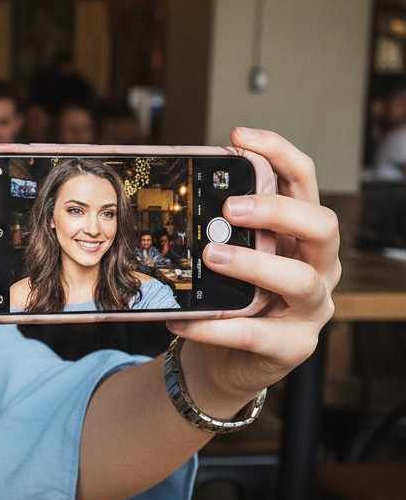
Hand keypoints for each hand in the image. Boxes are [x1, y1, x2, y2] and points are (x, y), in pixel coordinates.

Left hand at [166, 128, 341, 406]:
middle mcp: (318, 267)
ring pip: (299, 280)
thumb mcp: (226, 258)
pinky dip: (213, 326)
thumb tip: (177, 192)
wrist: (227, 363)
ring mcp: (310, 309)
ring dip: (254, 265)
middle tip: (231, 208)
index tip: (240, 136)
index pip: (305, 183)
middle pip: (322, 226)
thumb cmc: (229, 300)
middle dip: (278, 211)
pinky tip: (180, 319)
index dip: (280, 153)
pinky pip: (254, 333)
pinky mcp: (292, 347)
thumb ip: (218, 230)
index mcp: (301, 236)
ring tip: (212, 256)